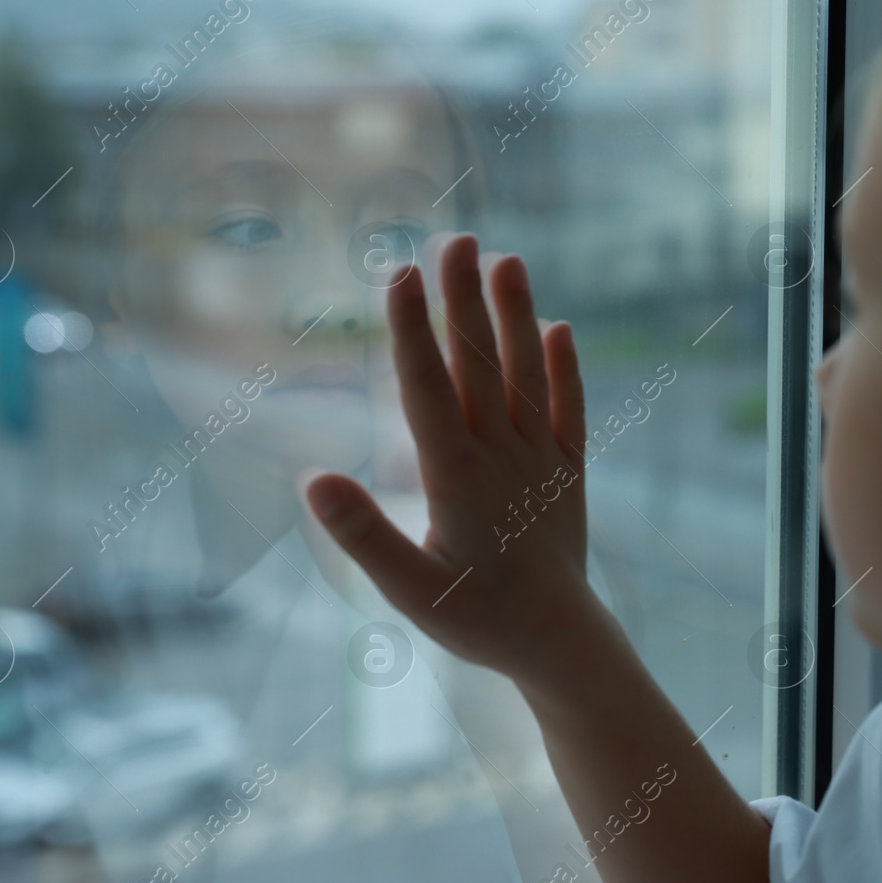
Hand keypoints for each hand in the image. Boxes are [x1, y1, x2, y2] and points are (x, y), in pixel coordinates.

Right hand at [304, 233, 612, 686]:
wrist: (559, 645)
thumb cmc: (476, 620)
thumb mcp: (408, 589)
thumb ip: (362, 535)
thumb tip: (313, 479)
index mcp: (456, 476)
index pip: (427, 389)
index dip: (411, 329)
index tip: (400, 272)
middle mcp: (500, 455)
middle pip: (477, 365)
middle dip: (462, 299)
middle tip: (453, 237)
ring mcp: (539, 461)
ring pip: (526, 376)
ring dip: (516, 317)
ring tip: (508, 260)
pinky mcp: (567, 476)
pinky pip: (568, 413)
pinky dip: (565, 371)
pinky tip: (559, 330)